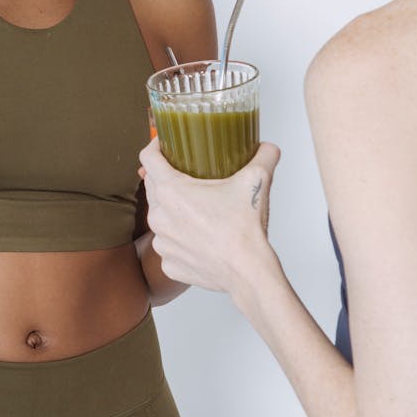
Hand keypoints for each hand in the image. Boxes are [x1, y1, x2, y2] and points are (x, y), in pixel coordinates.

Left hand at [138, 138, 280, 292]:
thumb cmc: (245, 230)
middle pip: (153, 186)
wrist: (248, 272)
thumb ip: (263, 156)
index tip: (166, 144)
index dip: (156, 145)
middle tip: (189, 175)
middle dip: (168, 177)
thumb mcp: (257, 181)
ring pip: (160, 216)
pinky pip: (169, 244)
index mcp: (171, 191)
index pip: (149, 157)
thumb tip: (267, 147)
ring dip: (173, 209)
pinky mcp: (169, 263)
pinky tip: (199, 236)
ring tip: (198, 209)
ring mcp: (162, 242)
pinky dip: (180, 238)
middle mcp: (159, 216)